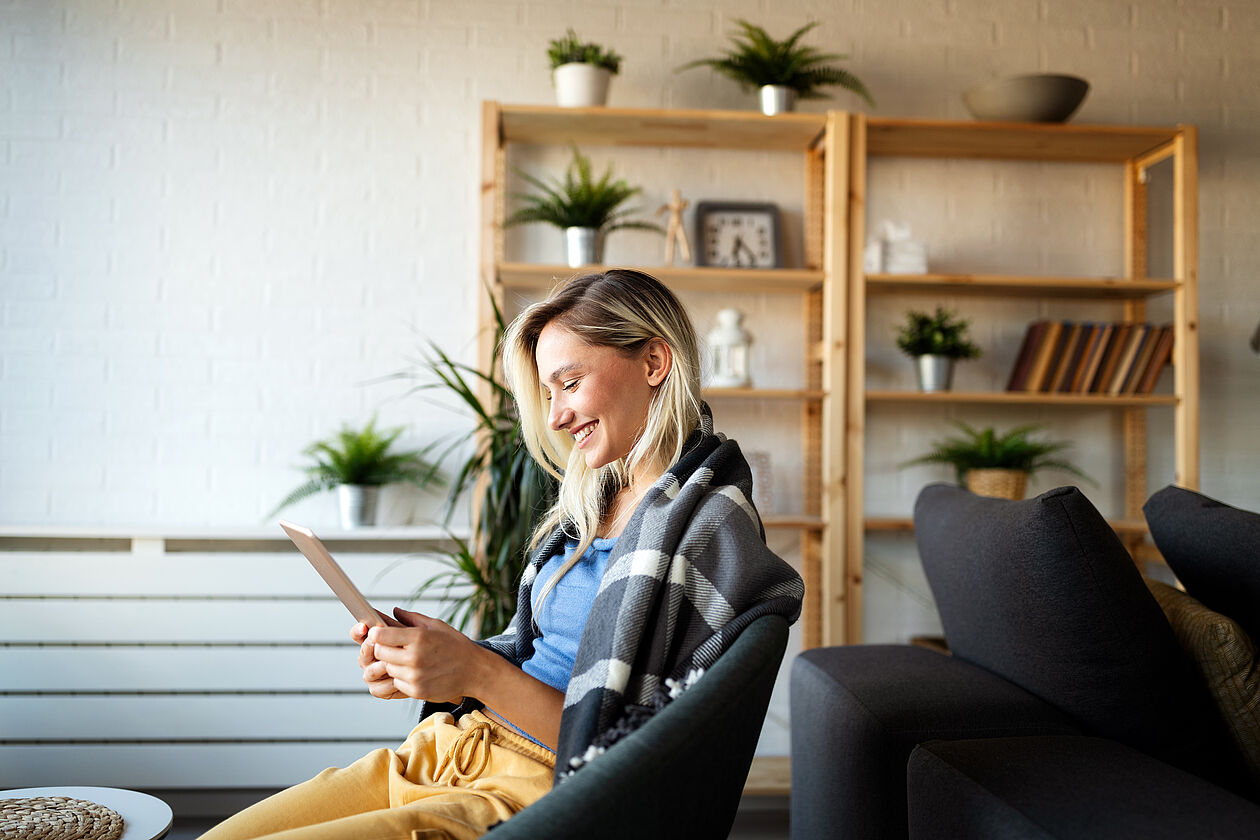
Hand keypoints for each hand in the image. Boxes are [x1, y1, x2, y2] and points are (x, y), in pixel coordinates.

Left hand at [355, 608, 477, 702]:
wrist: (474, 671)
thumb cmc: (455, 645)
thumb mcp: (436, 625)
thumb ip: (412, 618)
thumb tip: (393, 611)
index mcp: (418, 637)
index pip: (380, 636)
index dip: (377, 634)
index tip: (380, 634)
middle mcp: (414, 657)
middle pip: (379, 653)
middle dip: (383, 649)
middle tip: (393, 647)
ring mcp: (415, 676)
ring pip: (387, 669)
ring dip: (393, 664)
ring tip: (408, 659)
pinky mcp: (417, 691)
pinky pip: (397, 683)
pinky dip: (402, 678)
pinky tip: (415, 671)